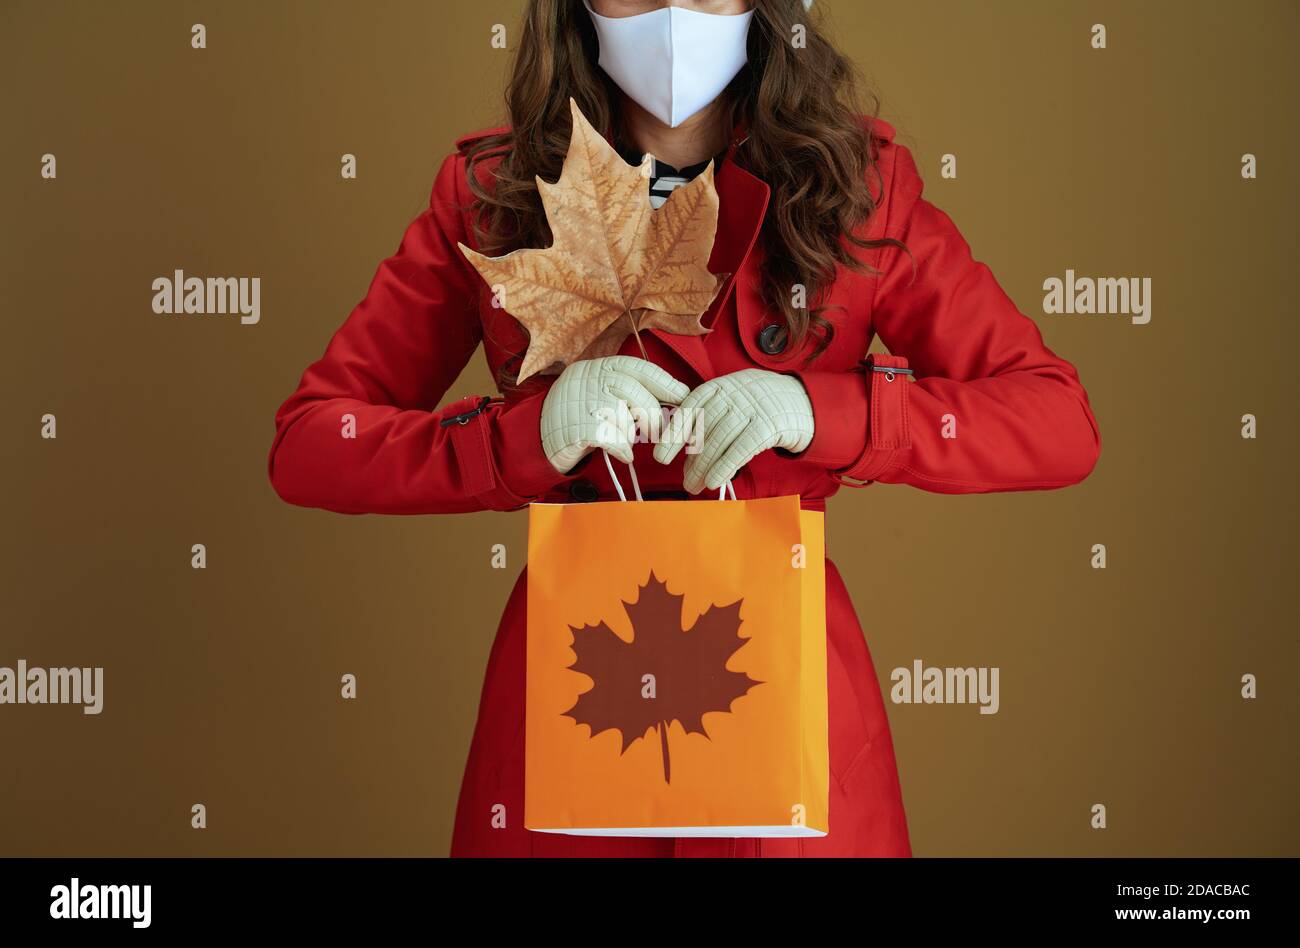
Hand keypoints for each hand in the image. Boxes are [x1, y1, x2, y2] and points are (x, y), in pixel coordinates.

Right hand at [540, 356, 689, 473]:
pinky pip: (615, 440)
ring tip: (620, 441)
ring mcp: (582, 402)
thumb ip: (627, 390)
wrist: (535, 439)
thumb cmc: (575, 417)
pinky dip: (621, 450)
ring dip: (629, 436)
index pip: (637, 367)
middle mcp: (588, 379)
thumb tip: (674, 393)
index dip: (663, 381)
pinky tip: (620, 454)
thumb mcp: (598, 392)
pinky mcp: (578, 428)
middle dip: (652, 416)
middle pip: (636, 394)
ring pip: (627, 420)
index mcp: (596, 367)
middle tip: (654, 431)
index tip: (682, 394)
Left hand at [653, 369, 813, 492]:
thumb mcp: (737, 399)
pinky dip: (725, 466)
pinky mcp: (770, 424)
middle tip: (685, 480)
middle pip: (705, 427)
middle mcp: (736, 393)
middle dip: (690, 458)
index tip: (661, 455)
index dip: (674, 432)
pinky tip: (714, 480)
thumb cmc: (764, 406)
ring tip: (695, 486)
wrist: (806, 402)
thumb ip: (713, 416)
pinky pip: (742, 448)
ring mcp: (754, 407)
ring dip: (704, 466)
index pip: (692, 407)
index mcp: (723, 385)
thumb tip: (684, 449)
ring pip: (720, 439)